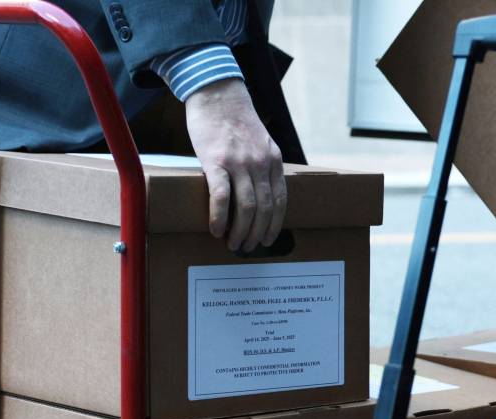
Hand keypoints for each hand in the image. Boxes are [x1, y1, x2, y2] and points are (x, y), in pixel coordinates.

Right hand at [185, 79, 286, 251]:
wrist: (216, 93)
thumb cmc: (235, 120)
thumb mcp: (260, 142)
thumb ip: (263, 165)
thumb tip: (260, 193)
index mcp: (273, 160)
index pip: (280, 201)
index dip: (274, 224)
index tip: (267, 239)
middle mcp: (260, 163)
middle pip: (264, 209)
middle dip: (257, 233)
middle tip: (248, 247)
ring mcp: (239, 162)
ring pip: (246, 207)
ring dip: (240, 231)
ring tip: (233, 244)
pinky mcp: (215, 161)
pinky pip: (221, 197)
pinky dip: (219, 217)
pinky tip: (216, 230)